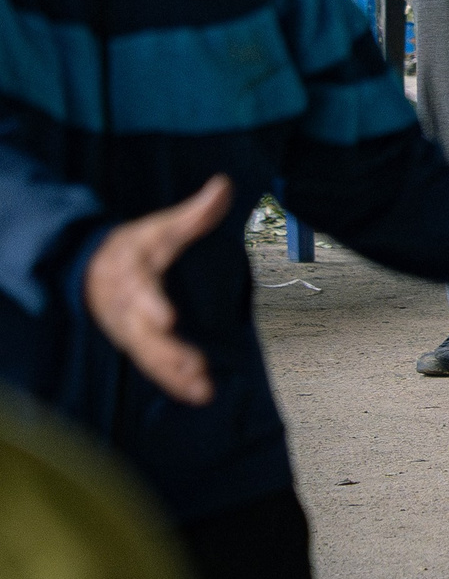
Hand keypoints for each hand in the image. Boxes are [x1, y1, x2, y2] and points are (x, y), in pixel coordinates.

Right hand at [85, 177, 231, 405]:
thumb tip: (224, 185)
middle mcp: (127, 308)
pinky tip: (199, 393)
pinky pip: (155, 365)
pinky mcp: (137, 343)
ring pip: (150, 356)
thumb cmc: (134, 247)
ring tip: (202, 389)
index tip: (166, 317)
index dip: (150, 305)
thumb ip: (194, 212)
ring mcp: (129, 330)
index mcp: (132, 275)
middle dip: (167, 351)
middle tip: (191, 365)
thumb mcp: (161, 227)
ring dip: (175, 374)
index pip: (140, 291)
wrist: (93, 267)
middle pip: (143, 333)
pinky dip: (174, 380)